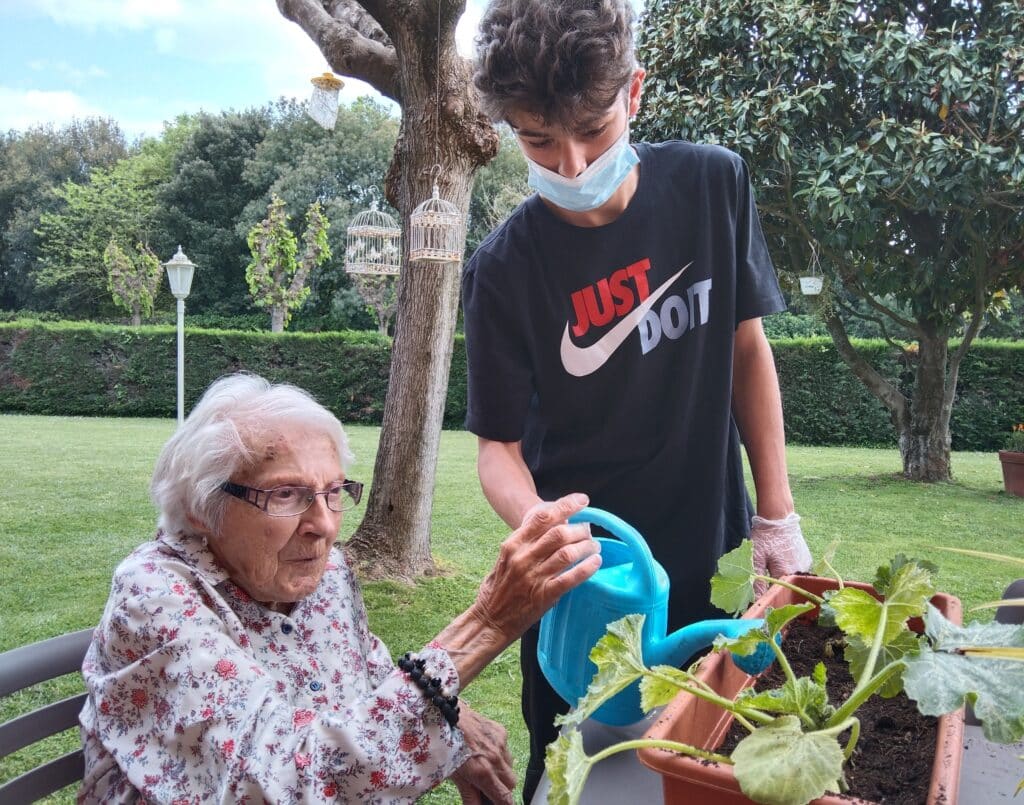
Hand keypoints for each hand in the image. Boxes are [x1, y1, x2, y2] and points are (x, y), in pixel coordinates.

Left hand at [450, 705, 515, 804]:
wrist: (445, 715)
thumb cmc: (445, 746)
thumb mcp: (455, 776)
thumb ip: (470, 796)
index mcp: (483, 773)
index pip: (505, 798)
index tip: (498, 803)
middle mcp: (496, 758)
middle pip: (512, 784)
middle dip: (502, 787)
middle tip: (487, 785)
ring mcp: (500, 744)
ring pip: (510, 766)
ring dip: (501, 770)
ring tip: (484, 764)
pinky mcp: (501, 731)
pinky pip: (506, 749)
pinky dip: (499, 753)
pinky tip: (484, 749)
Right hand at [472, 493, 600, 643]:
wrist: (489, 620)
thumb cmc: (498, 588)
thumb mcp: (506, 558)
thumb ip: (526, 543)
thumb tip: (555, 526)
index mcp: (513, 544)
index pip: (542, 517)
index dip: (566, 506)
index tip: (582, 500)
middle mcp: (522, 557)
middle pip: (559, 533)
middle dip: (580, 529)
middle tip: (589, 531)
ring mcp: (533, 577)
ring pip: (567, 553)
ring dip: (586, 547)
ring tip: (595, 547)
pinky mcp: (544, 595)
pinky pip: (570, 578)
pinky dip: (586, 568)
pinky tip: (596, 562)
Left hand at [750, 512, 811, 594]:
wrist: (779, 518)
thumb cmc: (765, 537)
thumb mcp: (757, 558)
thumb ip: (757, 580)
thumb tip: (756, 599)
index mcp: (786, 573)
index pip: (778, 593)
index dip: (768, 595)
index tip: (759, 595)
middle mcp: (800, 572)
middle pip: (787, 587)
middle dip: (776, 587)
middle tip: (765, 579)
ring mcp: (806, 566)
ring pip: (794, 580)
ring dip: (784, 579)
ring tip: (774, 568)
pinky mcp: (807, 560)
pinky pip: (799, 572)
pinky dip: (791, 571)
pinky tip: (782, 563)